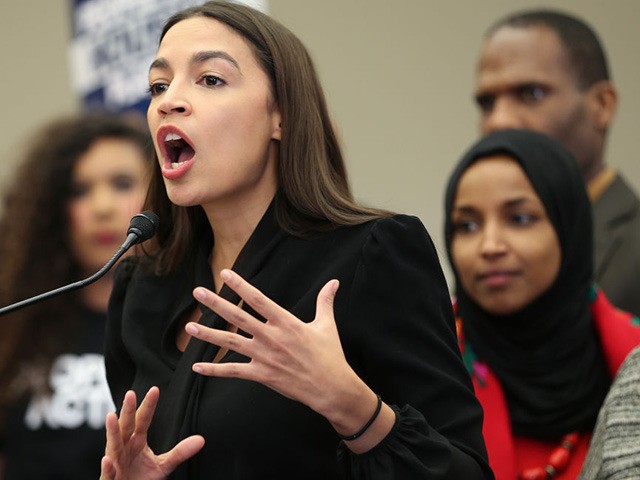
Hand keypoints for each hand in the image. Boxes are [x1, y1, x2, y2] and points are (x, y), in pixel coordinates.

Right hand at [100, 387, 204, 479]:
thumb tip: (201, 440)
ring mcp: (116, 463)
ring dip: (112, 431)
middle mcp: (124, 448)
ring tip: (111, 416)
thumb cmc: (141, 478)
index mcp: (136, 441)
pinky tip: (107, 459)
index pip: (143, 420)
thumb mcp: (163, 465)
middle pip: (126, 426)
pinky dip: (108, 466)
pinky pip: (108, 473)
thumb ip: (180, 452)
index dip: (149, 406)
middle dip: (128, 411)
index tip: (155, 389)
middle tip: (130, 394)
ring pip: (113, 445)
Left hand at [186, 269, 362, 417]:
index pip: (258, 299)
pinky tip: (197, 366)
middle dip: (216, 304)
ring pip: (230, 342)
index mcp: (286, 322)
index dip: (240, 285)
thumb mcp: (327, 325)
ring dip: (208, 335)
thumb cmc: (330, 355)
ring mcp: (264, 356)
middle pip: (237, 317)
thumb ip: (325, 301)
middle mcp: (271, 337)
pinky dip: (214, 369)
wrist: (331, 387)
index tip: (225, 274)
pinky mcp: (262, 374)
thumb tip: (334, 282)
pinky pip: (234, 371)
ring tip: (189, 327)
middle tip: (198, 292)